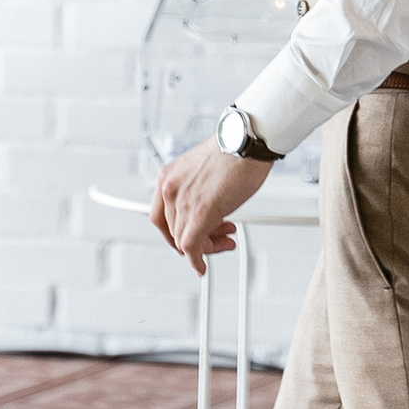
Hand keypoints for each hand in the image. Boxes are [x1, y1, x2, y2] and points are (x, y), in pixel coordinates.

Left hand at [153, 145, 270, 275]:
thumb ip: (194, 193)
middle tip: (217, 238)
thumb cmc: (234, 151)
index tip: (192, 236)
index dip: (176, 231)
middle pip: (173, 231)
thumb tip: (203, 215)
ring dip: (205, 247)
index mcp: (167, 177)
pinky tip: (202, 266)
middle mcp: (169, 189)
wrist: (247, 142)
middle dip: (196, 239)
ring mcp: (182, 201)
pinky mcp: (200, 213)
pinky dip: (196, 261)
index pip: (162, 217)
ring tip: (224, 241)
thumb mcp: (202, 172)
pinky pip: (192, 247)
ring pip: (184, 241)